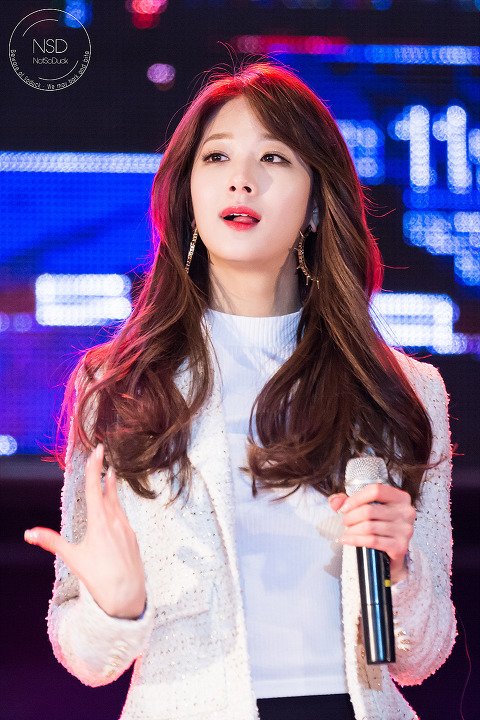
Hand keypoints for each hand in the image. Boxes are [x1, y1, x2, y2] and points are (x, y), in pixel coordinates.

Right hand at [24, 444, 146, 618]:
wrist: (128, 595)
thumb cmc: (99, 578)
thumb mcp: (73, 558)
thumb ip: (52, 542)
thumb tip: (29, 533)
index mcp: (99, 522)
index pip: (94, 488)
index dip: (95, 467)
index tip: (99, 450)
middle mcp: (115, 520)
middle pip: (108, 492)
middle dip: (104, 474)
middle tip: (104, 457)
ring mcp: (126, 528)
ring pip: (118, 504)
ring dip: (113, 489)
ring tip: (112, 476)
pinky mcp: (133, 537)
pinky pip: (124, 517)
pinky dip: (118, 507)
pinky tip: (116, 510)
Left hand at [328, 484, 415, 583]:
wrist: (391, 554)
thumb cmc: (380, 526)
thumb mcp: (366, 508)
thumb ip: (348, 501)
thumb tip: (335, 502)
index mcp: (400, 498)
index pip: (376, 490)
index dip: (356, 498)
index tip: (345, 507)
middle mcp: (406, 512)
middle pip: (369, 510)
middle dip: (351, 517)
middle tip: (344, 522)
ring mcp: (405, 530)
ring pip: (369, 526)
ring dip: (352, 530)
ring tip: (346, 531)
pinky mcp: (400, 546)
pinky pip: (372, 541)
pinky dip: (355, 540)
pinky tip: (347, 540)